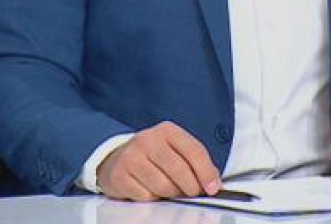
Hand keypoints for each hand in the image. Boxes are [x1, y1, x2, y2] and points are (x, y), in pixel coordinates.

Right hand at [96, 121, 221, 200]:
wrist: (116, 159)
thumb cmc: (153, 156)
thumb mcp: (175, 149)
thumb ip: (195, 161)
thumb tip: (214, 182)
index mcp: (167, 130)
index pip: (193, 151)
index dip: (206, 172)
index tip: (213, 188)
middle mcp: (148, 140)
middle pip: (179, 170)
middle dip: (191, 187)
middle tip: (193, 193)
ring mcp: (131, 157)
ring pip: (163, 186)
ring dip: (171, 194)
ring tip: (170, 190)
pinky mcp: (119, 176)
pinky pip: (146, 197)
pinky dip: (153, 199)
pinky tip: (150, 190)